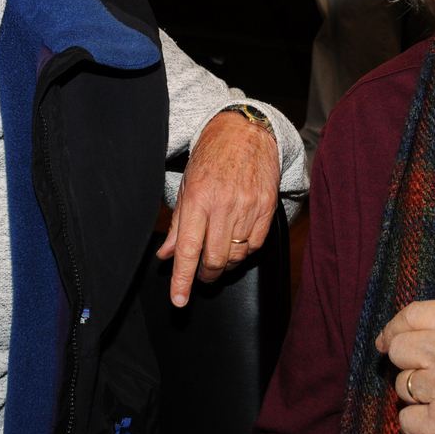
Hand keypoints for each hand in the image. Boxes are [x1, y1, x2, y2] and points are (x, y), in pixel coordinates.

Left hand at [157, 109, 278, 305]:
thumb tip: (167, 256)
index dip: (183, 280)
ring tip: (218, 256)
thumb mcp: (187, 186)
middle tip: (200, 274)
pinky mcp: (267, 208)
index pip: (188, 249)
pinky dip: (244, 252)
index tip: (179, 301)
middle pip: (214, 259)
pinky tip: (236, 243)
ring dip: (224, 265)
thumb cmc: (212, 157)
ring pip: (236, 257)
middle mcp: (224, 204)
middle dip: (204, 275)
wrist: (246, 132)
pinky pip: (255, 246)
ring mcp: (248, 207)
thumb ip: (178, 224)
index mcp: (198, 198)